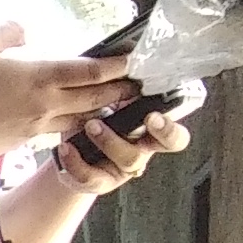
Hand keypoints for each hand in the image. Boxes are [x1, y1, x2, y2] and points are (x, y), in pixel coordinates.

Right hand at [0, 36, 139, 162]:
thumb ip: (7, 33)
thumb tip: (24, 29)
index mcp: (40, 76)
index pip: (90, 70)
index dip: (116, 66)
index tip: (134, 61)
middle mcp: (47, 102)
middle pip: (95, 97)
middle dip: (120, 91)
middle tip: (138, 87)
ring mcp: (38, 126)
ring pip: (81, 119)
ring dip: (101, 112)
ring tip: (114, 105)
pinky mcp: (25, 141)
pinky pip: (57, 132)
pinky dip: (73, 126)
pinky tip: (76, 122)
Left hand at [49, 96, 192, 192]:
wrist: (69, 155)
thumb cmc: (95, 122)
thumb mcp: (110, 105)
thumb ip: (121, 92)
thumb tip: (125, 62)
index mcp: (150, 130)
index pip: (177, 133)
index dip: (173, 127)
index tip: (158, 115)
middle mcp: (143, 149)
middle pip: (166, 145)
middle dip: (160, 132)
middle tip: (148, 118)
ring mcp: (123, 168)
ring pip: (129, 159)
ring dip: (110, 140)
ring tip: (91, 125)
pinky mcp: (100, 181)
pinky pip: (91, 177)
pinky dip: (76, 162)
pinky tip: (65, 148)